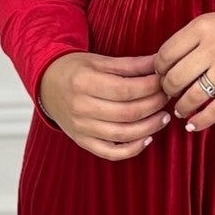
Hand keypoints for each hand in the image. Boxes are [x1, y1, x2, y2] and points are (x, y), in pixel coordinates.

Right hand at [37, 51, 171, 159]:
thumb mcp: (100, 61)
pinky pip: (111, 153)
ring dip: (149, 127)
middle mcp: (80, 107)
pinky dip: (132, 149)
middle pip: (127, 113)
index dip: (151, 87)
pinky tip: (147, 138)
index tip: (164, 81)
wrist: (47, 85)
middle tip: (167, 98)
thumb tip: (160, 63)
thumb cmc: (77, 70)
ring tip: (164, 117)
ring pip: (123, 134)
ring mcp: (80, 128)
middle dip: (154, 105)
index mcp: (84, 82)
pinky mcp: (82, 142)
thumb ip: (131, 64)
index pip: (126, 89)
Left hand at [155, 0, 214, 128]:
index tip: (162, 74)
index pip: (165, 54)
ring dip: (181, 107)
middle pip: (174, 77)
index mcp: (201, 28)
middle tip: (169, 93)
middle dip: (167, 90)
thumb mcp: (214, 20)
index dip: (158, 69)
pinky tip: (193, 124)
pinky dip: (200, 121)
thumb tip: (166, 64)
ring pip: (192, 96)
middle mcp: (212, 48)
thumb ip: (191, 39)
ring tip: (180, 110)